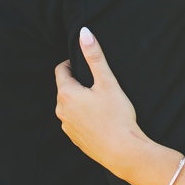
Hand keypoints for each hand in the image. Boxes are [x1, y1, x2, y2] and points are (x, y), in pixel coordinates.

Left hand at [54, 27, 144, 175]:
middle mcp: (61, 111)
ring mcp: (66, 126)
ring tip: (100, 101)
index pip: (61, 70)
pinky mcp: (74, 138)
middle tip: (97, 82)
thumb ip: (95, 57)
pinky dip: (83, 116)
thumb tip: (84, 33)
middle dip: (77, 82)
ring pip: (69, 105)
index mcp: (66, 94)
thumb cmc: (117, 116)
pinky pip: (75, 121)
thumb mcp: (108, 82)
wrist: (123, 152)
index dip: (71, 63)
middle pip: (65, 88)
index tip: (84, 64)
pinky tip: (100, 118)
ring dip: (80, 100)